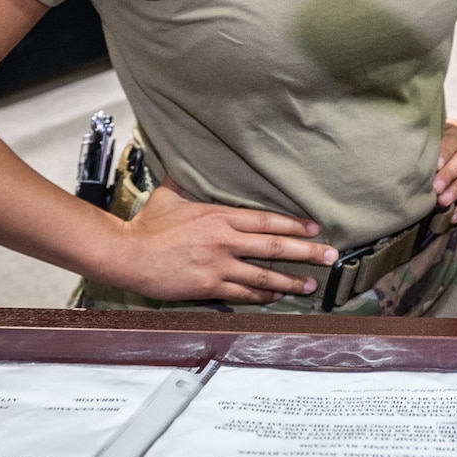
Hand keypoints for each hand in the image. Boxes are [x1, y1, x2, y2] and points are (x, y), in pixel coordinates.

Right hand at [103, 186, 334, 303]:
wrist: (126, 254)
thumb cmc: (147, 224)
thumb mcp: (172, 193)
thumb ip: (189, 180)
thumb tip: (191, 159)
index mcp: (220, 216)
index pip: (267, 220)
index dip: (295, 224)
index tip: (316, 228)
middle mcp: (225, 241)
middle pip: (275, 246)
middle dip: (307, 252)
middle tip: (331, 256)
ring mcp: (218, 266)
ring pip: (263, 275)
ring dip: (291, 281)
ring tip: (311, 284)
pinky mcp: (207, 286)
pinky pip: (242, 293)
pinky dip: (261, 295)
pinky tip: (275, 296)